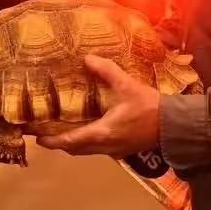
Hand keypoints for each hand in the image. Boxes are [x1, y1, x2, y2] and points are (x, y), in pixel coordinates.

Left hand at [36, 55, 160, 158]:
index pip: (70, 141)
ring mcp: (113, 150)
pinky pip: (96, 149)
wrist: (173, 126)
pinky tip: (86, 131)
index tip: (37, 138)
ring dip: (72, 144)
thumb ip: (107, 71)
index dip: (52, 140)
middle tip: (44, 134)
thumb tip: (87, 58)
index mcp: (101, 133)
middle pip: (75, 149)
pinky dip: (85, 143)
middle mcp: (104, 146)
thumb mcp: (127, 86)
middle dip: (58, 143)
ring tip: (60, 132)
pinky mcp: (121, 149)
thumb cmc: (149, 107)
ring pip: (86, 151)